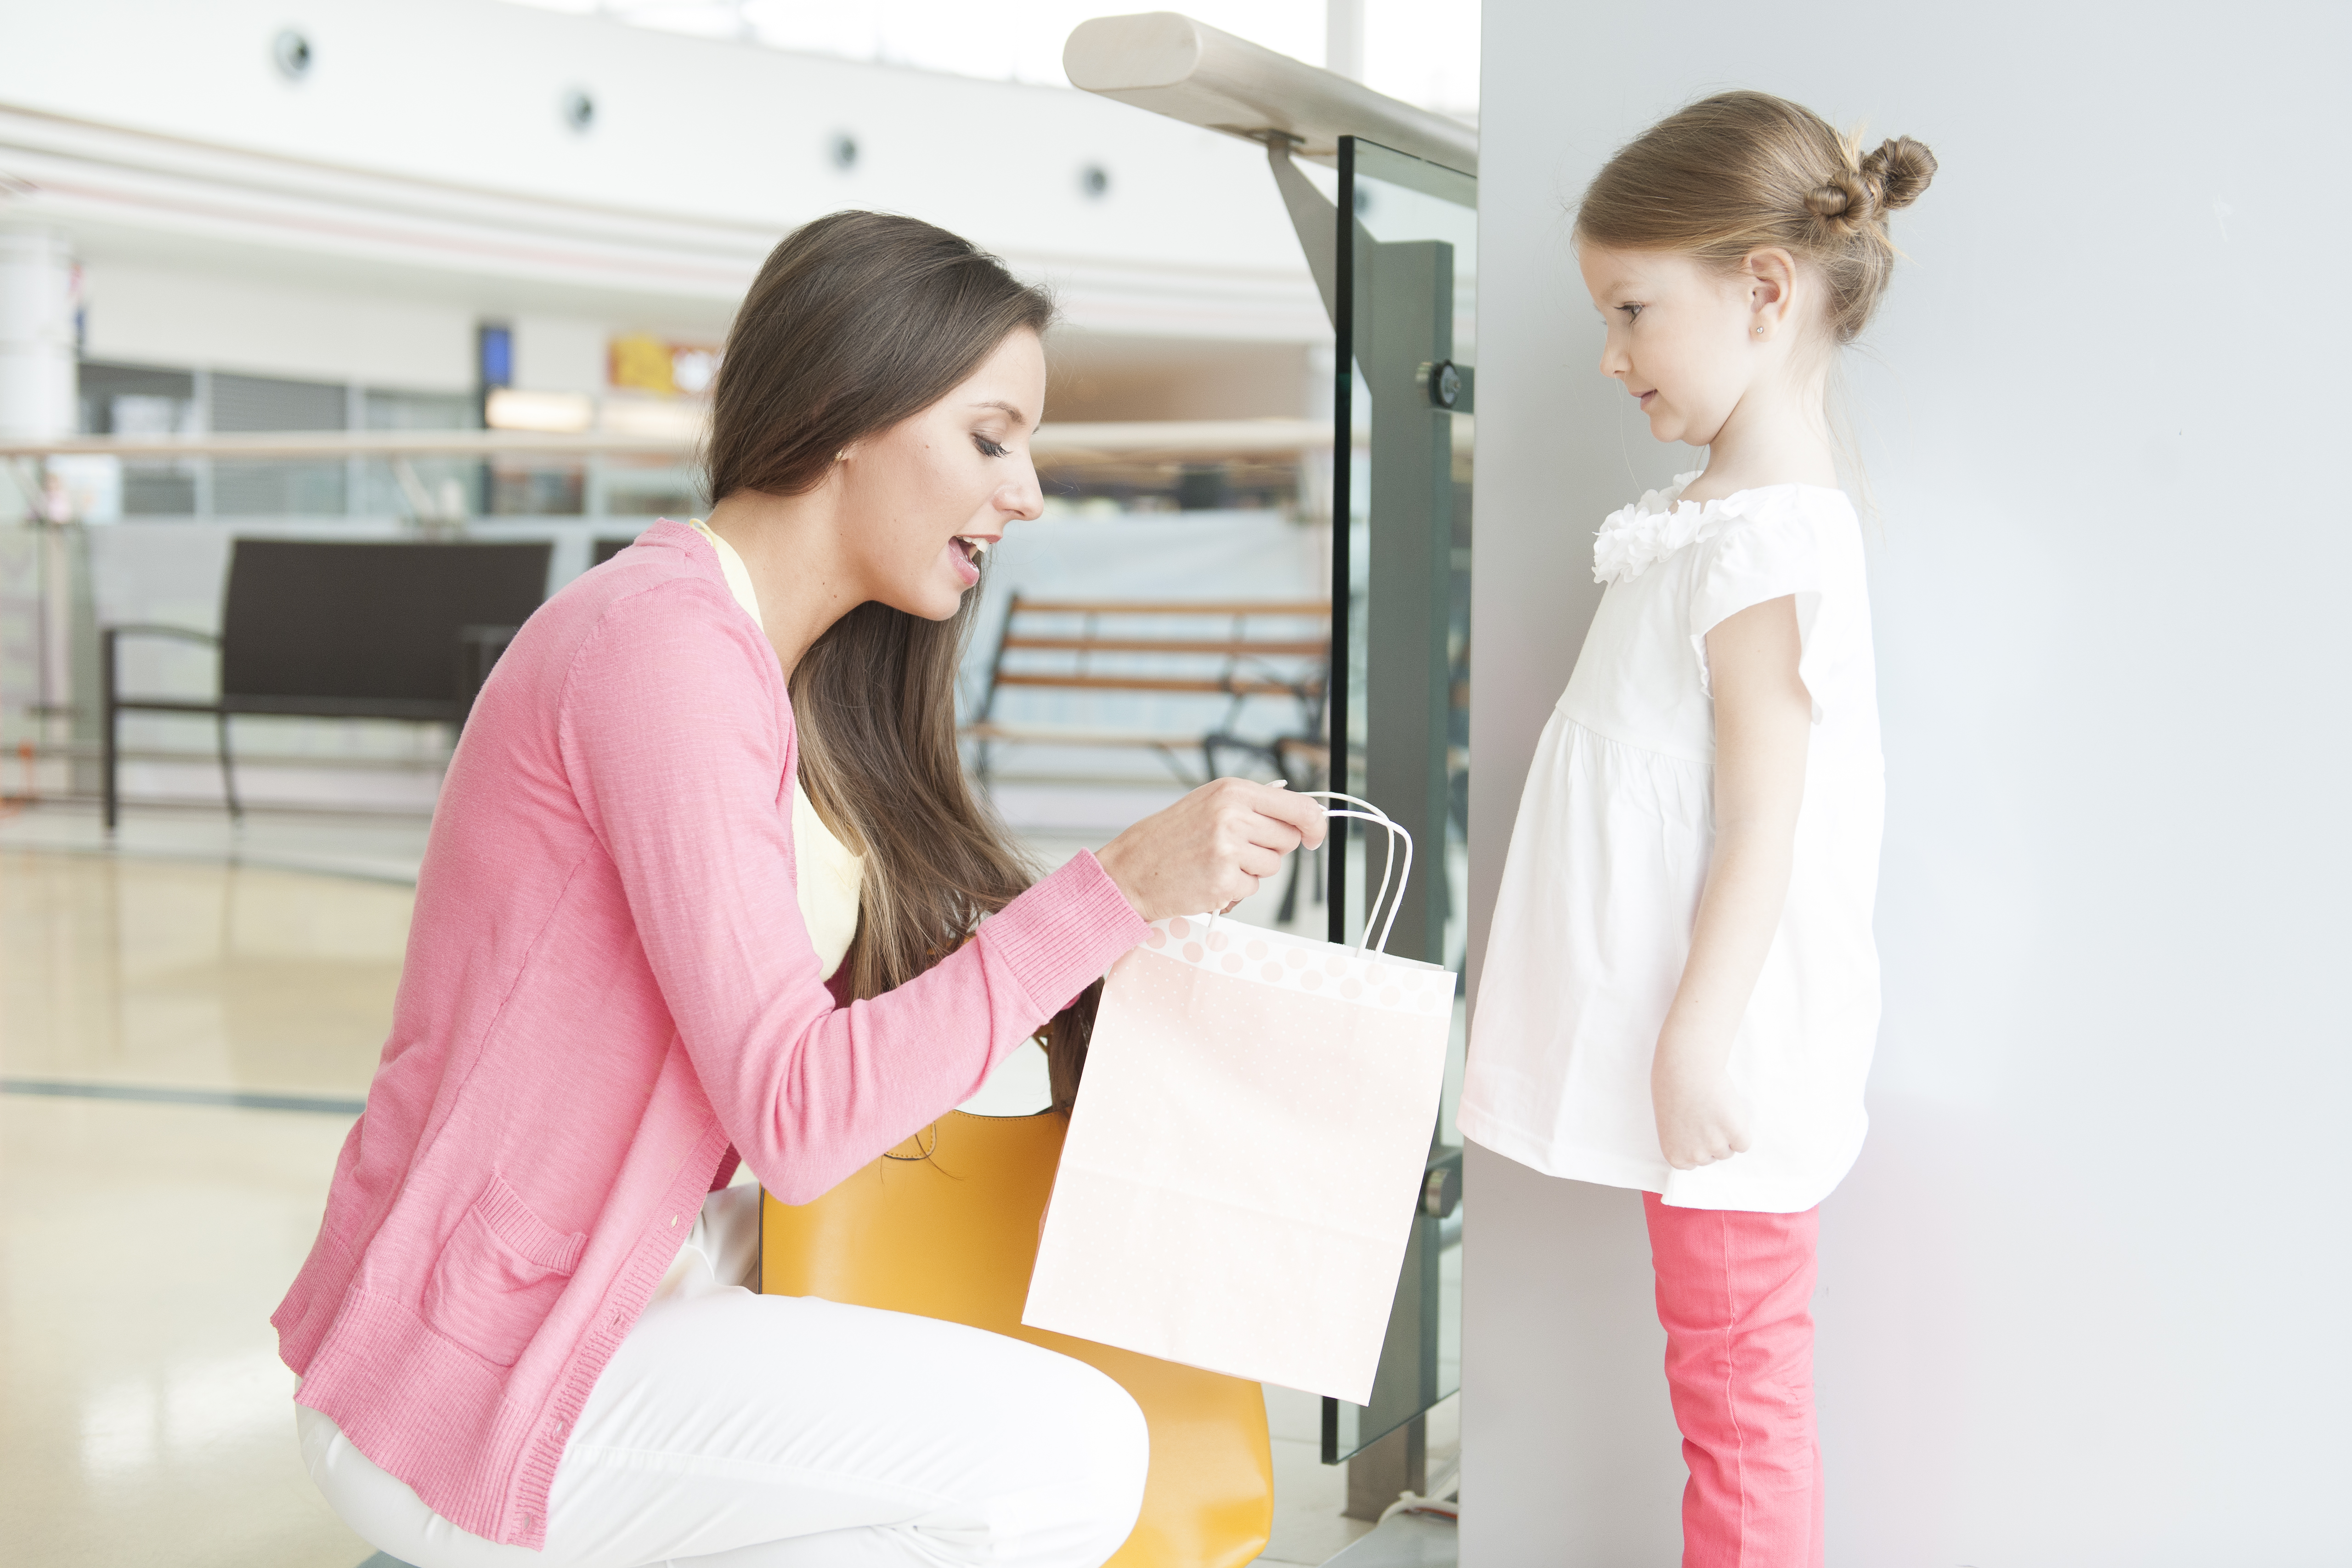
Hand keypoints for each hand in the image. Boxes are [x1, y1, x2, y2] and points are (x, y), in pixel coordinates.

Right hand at [1094, 779, 1326, 924]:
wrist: (1129, 870)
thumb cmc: (1168, 838)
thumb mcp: (1208, 804)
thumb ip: (1252, 806)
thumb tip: (1301, 816)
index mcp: (1232, 791)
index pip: (1297, 806)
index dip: (1314, 824)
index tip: (1314, 836)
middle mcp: (1232, 815)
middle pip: (1287, 838)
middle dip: (1270, 848)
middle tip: (1236, 849)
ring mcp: (1228, 848)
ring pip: (1272, 866)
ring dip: (1250, 870)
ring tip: (1215, 862)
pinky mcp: (1223, 880)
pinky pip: (1251, 889)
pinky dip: (1234, 890)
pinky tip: (1207, 879)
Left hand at [1652, 1054, 1753, 1170]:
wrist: (1686, 1068)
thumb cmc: (1673, 1088)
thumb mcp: (1671, 1124)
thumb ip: (1685, 1141)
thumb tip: (1702, 1146)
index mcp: (1676, 1156)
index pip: (1695, 1162)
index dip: (1697, 1141)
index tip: (1693, 1124)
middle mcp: (1695, 1156)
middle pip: (1713, 1156)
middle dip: (1712, 1138)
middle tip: (1704, 1113)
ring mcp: (1716, 1146)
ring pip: (1729, 1150)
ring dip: (1726, 1133)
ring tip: (1713, 1109)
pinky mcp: (1736, 1133)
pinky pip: (1744, 1142)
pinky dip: (1740, 1128)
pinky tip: (1726, 1110)